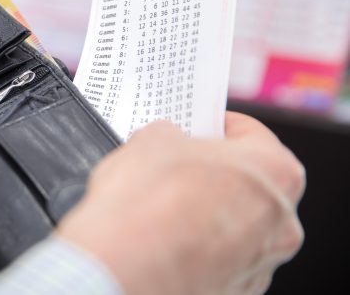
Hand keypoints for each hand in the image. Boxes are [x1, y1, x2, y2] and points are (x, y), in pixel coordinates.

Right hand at [57, 112, 304, 294]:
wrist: (122, 267)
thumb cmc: (146, 204)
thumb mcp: (151, 139)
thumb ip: (171, 135)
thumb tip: (168, 142)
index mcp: (276, 172)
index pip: (252, 133)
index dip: (217, 125)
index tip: (199, 126)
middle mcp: (280, 222)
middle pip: (250, 183)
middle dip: (215, 172)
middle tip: (176, 164)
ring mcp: (260, 264)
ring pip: (238, 225)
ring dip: (207, 212)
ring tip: (162, 204)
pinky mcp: (234, 292)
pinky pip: (220, 259)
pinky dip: (198, 247)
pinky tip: (164, 237)